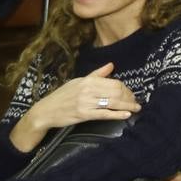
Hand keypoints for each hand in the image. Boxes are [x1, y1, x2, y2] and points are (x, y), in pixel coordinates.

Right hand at [11, 63, 140, 151]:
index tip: (131, 94)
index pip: (114, 82)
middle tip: (135, 103)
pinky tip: (126, 115)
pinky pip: (104, 114)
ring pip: (112, 103)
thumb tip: (112, 65)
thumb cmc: (62, 96)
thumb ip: (97, 74)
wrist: (45, 111)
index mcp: (88, 80)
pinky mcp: (83, 115)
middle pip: (116, 92)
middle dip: (129, 97)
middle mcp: (88, 90)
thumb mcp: (78, 82)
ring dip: (127, 106)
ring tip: (136, 109)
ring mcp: (86, 102)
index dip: (126, 89)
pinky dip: (117, 114)